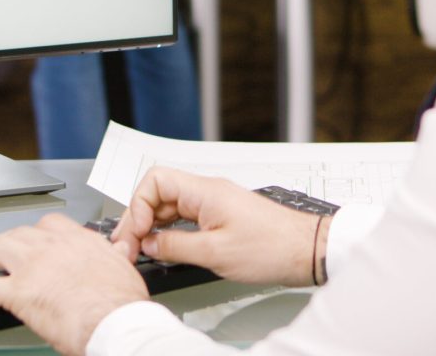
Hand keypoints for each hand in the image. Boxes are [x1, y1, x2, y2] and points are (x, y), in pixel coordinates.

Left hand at [0, 213, 148, 355]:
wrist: (116, 319)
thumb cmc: (123, 302)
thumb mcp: (125, 268)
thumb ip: (116, 256)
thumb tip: (120, 253)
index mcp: (80, 239)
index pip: (51, 225)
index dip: (37, 234)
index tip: (34, 242)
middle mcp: (54, 245)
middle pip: (20, 233)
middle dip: (5, 243)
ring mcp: (33, 265)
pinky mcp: (18, 292)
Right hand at [114, 167, 320, 286]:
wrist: (304, 249)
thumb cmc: (271, 247)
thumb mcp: (215, 254)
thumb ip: (176, 247)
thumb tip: (149, 244)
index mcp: (205, 191)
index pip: (156, 181)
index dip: (138, 207)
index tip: (136, 235)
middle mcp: (208, 191)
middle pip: (160, 193)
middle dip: (141, 219)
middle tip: (131, 248)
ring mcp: (215, 202)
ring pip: (172, 206)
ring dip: (155, 227)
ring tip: (145, 251)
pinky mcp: (222, 216)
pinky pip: (186, 217)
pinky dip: (172, 232)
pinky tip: (169, 249)